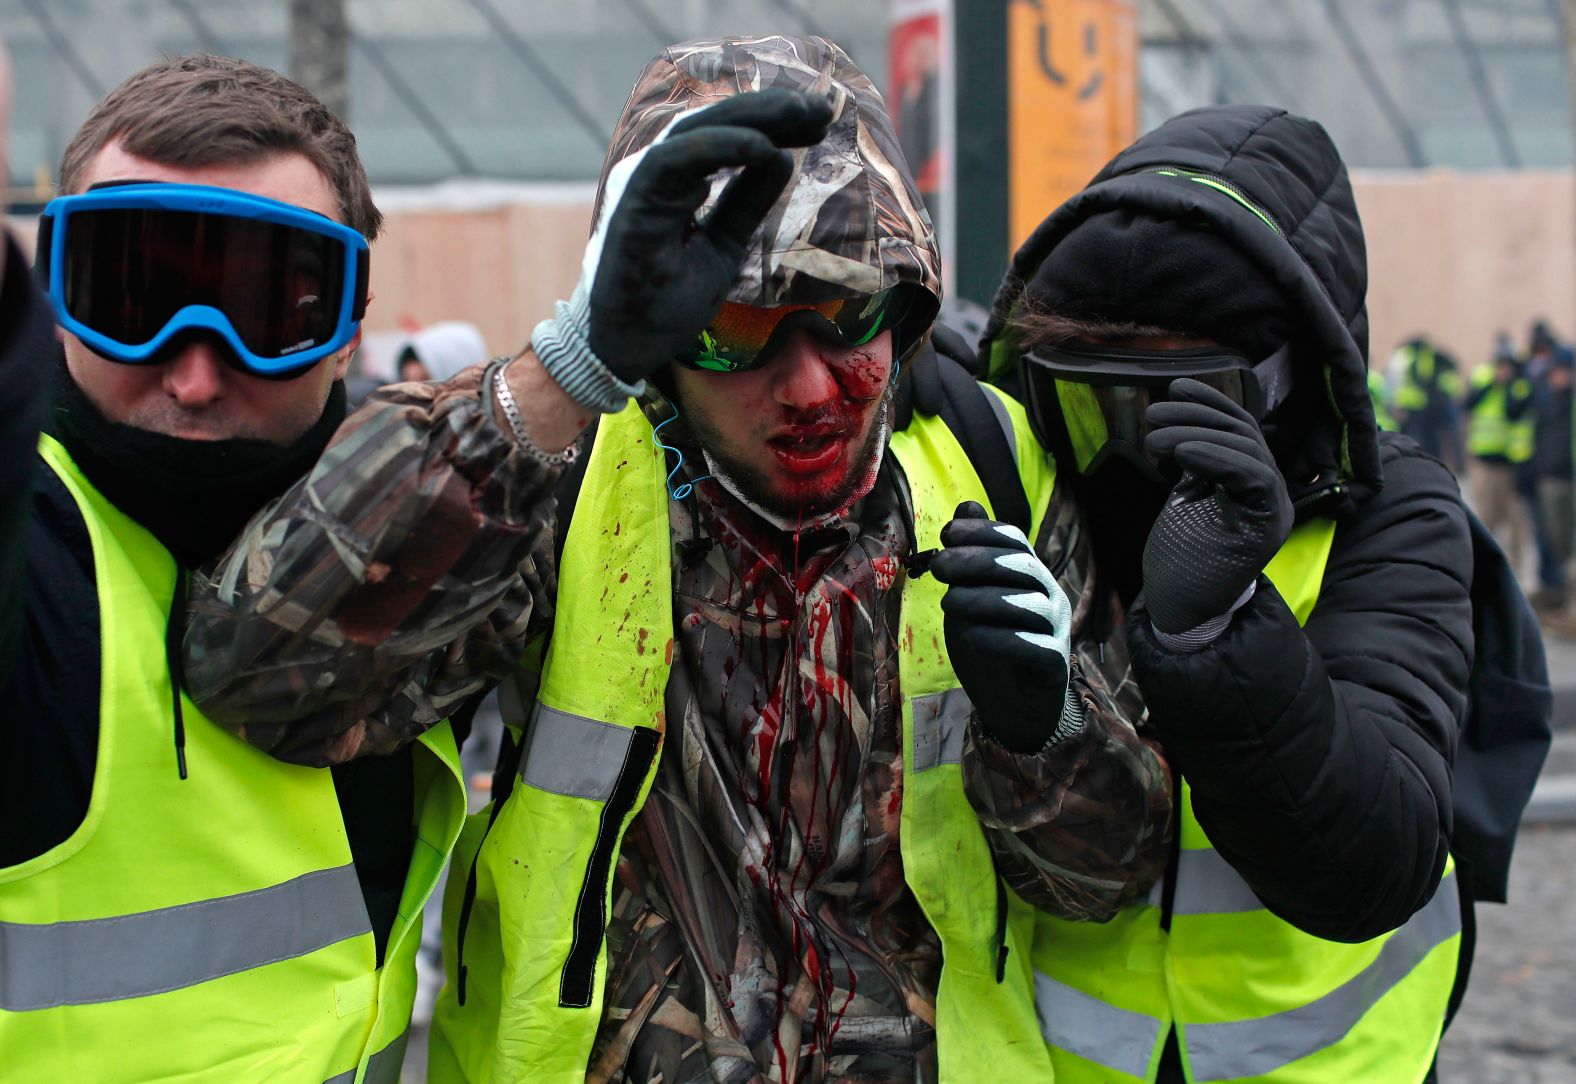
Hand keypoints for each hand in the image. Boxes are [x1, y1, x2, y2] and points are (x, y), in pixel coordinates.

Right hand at [585, 89, 832, 383]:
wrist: (626, 348)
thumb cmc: (664, 302)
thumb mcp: (724, 247)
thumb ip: (746, 204)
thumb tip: (782, 158)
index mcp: (678, 182)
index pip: (727, 137)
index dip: (774, 124)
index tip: (819, 121)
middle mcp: (658, 175)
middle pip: (716, 124)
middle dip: (771, 112)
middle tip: (822, 109)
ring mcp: (643, 185)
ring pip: (696, 130)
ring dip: (750, 119)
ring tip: (798, 115)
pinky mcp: (633, 203)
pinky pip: (673, 160)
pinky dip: (717, 147)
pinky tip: (762, 147)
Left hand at [931, 501, 1079, 752]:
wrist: (1012, 706)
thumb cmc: (990, 646)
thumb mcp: (970, 597)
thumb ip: (970, 558)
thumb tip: (966, 506)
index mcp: (1030, 575)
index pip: (1014, 540)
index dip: (982, 531)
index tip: (947, 533)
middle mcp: (1050, 596)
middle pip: (1022, 567)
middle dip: (978, 562)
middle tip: (940, 566)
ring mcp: (1057, 630)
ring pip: (1029, 604)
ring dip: (985, 599)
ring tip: (949, 602)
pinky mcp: (1054, 664)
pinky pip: (1033, 646)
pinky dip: (1000, 639)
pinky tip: (971, 636)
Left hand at [1140, 378, 1292, 636]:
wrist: (1183, 610)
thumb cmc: (1182, 556)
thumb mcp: (1187, 498)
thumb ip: (1197, 465)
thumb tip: (1182, 422)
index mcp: (1253, 483)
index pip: (1242, 429)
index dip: (1212, 403)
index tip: (1176, 388)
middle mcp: (1270, 493)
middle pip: (1243, 434)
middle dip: (1197, 416)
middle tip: (1153, 416)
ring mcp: (1273, 510)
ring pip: (1247, 450)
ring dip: (1197, 434)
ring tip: (1154, 437)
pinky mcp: (1267, 528)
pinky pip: (1252, 478)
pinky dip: (1217, 458)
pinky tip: (1183, 453)